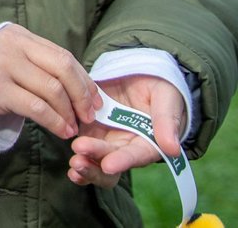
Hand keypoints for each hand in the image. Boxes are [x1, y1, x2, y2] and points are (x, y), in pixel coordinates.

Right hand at [0, 24, 101, 140]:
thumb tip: (85, 88)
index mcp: (21, 36)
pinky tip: (60, 131)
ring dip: (69, 113)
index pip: (63, 56)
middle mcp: (13, 47)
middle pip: (62, 69)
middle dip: (82, 95)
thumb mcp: (14, 55)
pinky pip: (36, 107)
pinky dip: (54, 121)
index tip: (96, 101)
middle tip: (89, 116)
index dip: (84, 80)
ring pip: (52, 90)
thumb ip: (42, 63)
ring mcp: (4, 68)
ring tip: (73, 127)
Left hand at [68, 75, 185, 187]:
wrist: (142, 74)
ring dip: (85, 165)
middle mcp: (126, 146)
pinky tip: (68, 164)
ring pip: (95, 159)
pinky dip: (77, 155)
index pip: (136, 156)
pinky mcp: (90, 127)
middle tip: (79, 160)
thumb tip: (172, 148)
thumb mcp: (167, 99)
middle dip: (95, 164)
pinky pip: (81, 144)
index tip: (108, 165)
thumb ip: (167, 121)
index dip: (122, 161)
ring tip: (74, 163)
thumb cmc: (162, 90)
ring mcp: (107, 138)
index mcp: (149, 142)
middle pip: (111, 162)